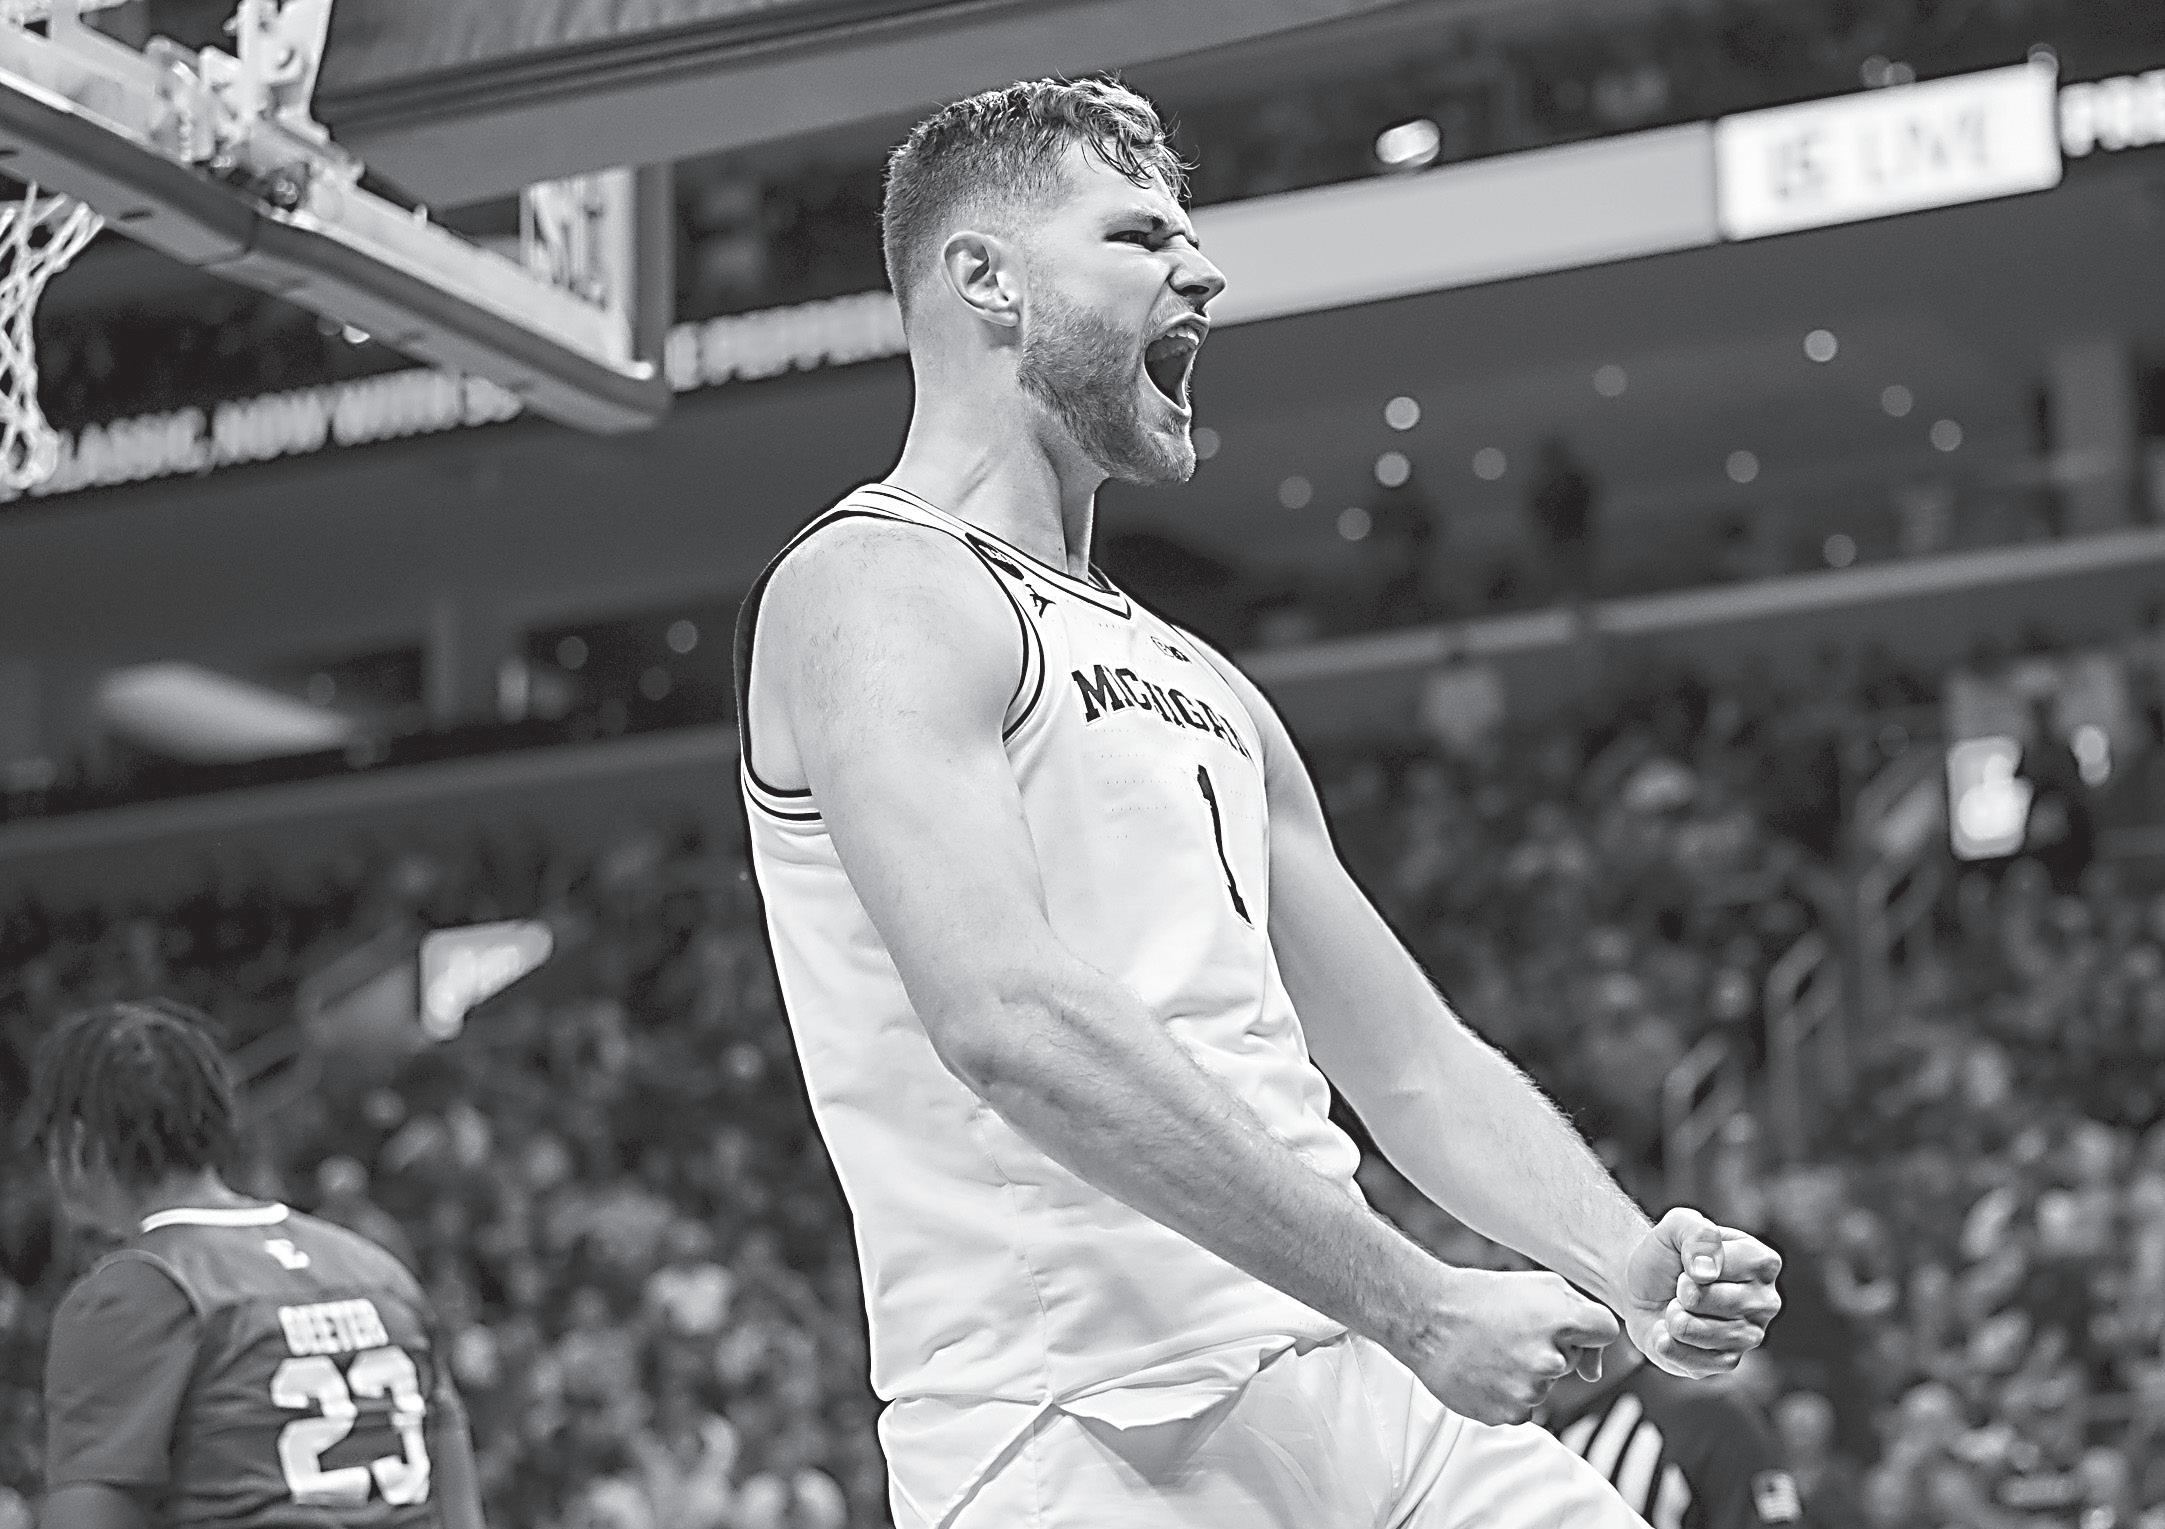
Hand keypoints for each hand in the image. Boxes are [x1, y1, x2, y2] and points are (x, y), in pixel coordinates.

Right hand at [1396, 1267, 1620, 1425]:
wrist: (1428, 1319)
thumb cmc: (1482, 1298)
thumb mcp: (1537, 1285)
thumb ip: (1580, 1315)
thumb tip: (1594, 1372)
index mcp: (1562, 1319)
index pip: (1605, 1331)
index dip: (1589, 1329)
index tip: (1568, 1327)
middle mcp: (1551, 1359)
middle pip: (1573, 1361)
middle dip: (1552, 1348)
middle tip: (1511, 1331)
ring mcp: (1530, 1390)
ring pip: (1545, 1386)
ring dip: (1526, 1373)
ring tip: (1492, 1350)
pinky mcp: (1509, 1413)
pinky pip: (1523, 1409)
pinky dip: (1507, 1395)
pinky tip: (1485, 1371)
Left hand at [1619, 1206, 1781, 1377]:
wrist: (1645, 1288)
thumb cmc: (1669, 1254)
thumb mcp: (1677, 1225)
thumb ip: (1696, 1232)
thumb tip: (1706, 1272)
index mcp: (1763, 1262)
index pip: (1720, 1265)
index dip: (1690, 1262)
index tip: (1689, 1262)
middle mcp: (1766, 1302)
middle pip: (1705, 1298)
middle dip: (1679, 1290)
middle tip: (1681, 1287)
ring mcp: (1750, 1336)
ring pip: (1695, 1331)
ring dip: (1672, 1316)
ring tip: (1677, 1307)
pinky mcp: (1728, 1362)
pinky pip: (1689, 1359)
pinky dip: (1667, 1342)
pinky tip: (1671, 1330)